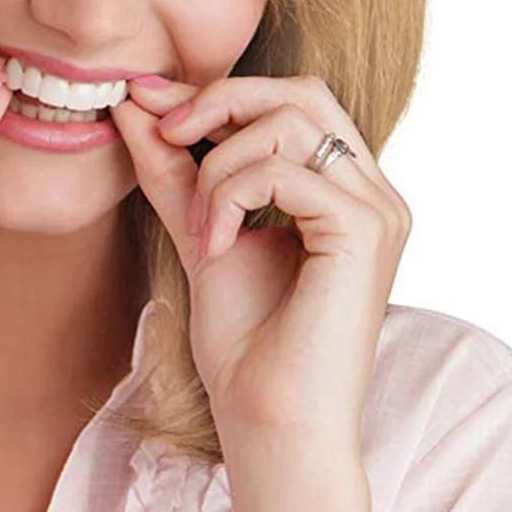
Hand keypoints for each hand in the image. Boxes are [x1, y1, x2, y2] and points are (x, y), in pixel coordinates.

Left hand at [109, 74, 411, 446]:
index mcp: (342, 186)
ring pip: (286, 124)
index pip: (289, 101)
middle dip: (221, 100)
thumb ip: (174, 166)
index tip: (150, 102)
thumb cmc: (243, 339)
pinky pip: (282, 174)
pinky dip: (230, 197)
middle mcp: (371, 190)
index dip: (218, 94)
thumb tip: (135, 101)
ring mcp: (376, 209)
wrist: (267, 419)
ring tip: (198, 224)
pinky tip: (215, 246)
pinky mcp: (364, 232)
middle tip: (166, 133)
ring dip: (218, 165)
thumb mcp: (200, 228)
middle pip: (300, 92)